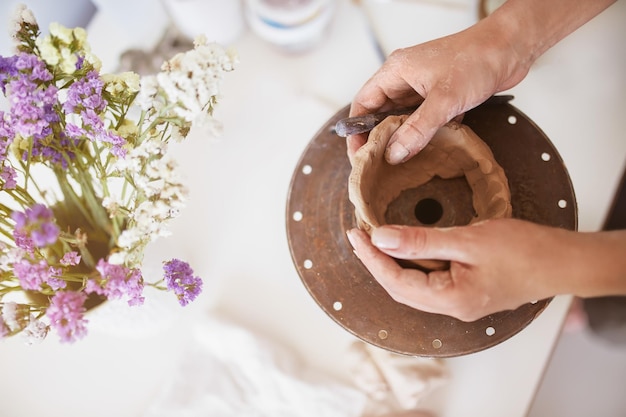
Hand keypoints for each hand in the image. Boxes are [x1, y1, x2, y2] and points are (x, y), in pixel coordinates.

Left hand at [346, 219, 581, 321]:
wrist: (562, 262)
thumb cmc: (525, 250)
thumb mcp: (467, 240)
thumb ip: (421, 241)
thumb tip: (381, 238)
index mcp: (451, 300)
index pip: (396, 281)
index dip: (371, 258)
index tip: (355, 235)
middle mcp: (451, 308)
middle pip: (400, 289)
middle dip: (376, 262)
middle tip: (359, 236)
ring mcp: (459, 303)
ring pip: (413, 287)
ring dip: (392, 264)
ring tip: (375, 239)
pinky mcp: (465, 294)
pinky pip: (428, 282)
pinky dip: (412, 265)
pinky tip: (406, 248)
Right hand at [347, 0, 615, 163]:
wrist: (511, 48)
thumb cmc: (477, 59)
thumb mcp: (444, 99)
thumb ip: (417, 129)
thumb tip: (394, 154)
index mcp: (396, 72)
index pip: (363, 104)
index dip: (357, 131)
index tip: (359, 155)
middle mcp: (405, 79)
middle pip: (380, 114)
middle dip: (379, 139)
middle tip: (378, 165)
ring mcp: (423, 88)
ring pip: (402, 119)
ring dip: (403, 139)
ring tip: (399, 163)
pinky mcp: (441, 96)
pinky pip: (423, 120)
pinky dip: (423, 135)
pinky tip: (426, 151)